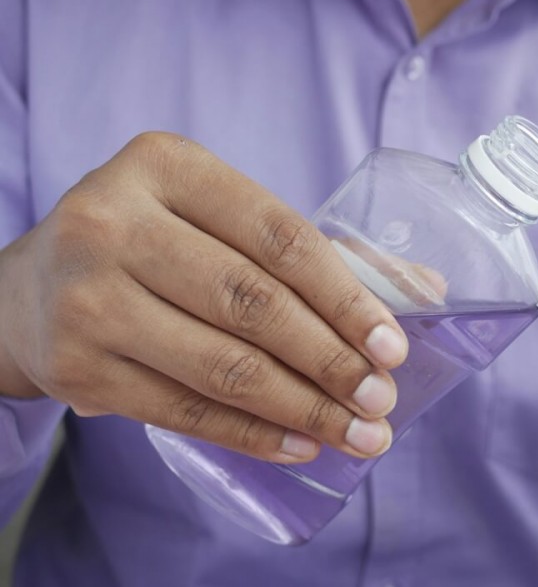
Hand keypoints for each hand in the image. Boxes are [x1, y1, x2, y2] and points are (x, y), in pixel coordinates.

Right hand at [0, 133, 408, 462]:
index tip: (393, 345)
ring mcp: (87, 297)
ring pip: (222, 365)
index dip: (346, 296)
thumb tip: (425, 290)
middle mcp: (115, 223)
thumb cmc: (154, 243)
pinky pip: (183, 412)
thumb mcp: (218, 218)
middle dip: (331, 360)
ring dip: (303, 408)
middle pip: (253, 303)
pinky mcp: (74, 367)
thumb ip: (317, 250)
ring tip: (358, 432)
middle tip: (380, 399)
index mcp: (166, 166)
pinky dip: (252, 434)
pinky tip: (300, 444)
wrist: (33, 287)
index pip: (280, 236)